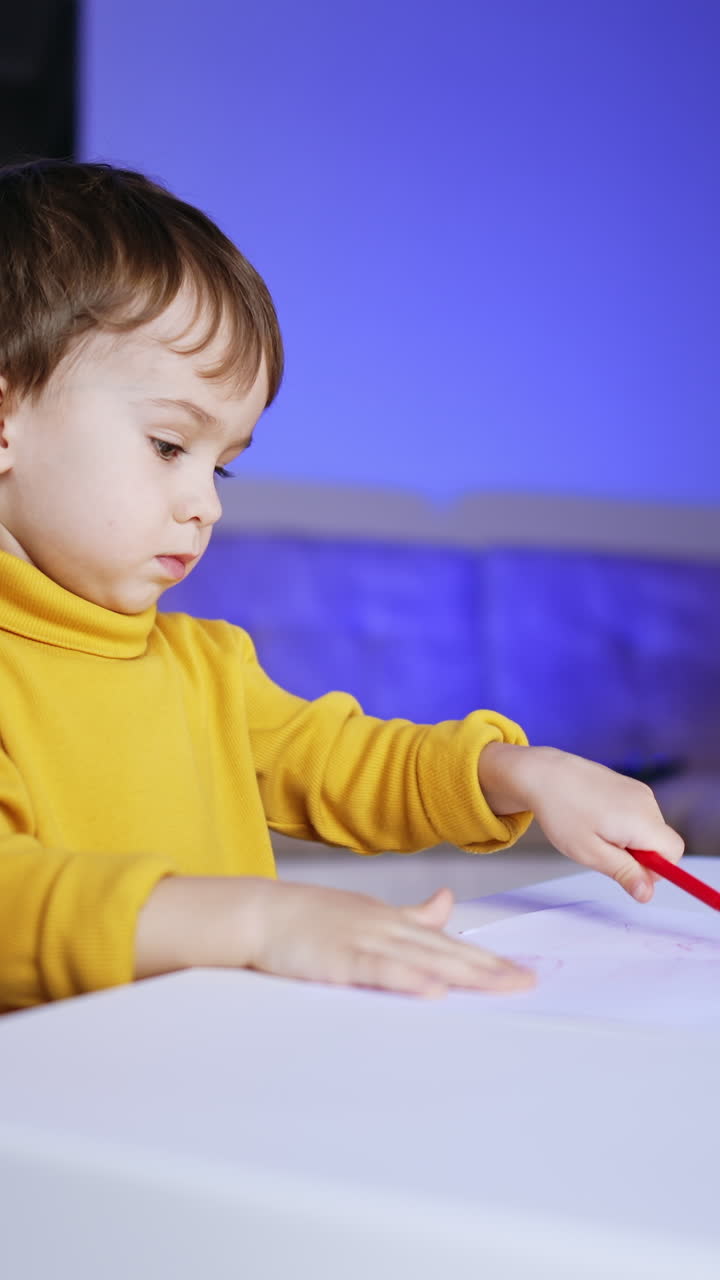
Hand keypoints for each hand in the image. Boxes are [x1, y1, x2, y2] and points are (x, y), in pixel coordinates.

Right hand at [242, 880, 535, 997]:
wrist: (262, 912)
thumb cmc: (312, 917)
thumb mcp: (370, 911)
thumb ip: (412, 914)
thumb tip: (447, 902)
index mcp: (396, 921)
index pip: (450, 944)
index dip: (488, 959)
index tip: (525, 973)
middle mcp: (388, 928)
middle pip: (447, 952)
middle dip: (490, 969)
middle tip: (530, 982)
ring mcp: (365, 942)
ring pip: (424, 960)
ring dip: (464, 973)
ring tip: (500, 986)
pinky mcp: (340, 959)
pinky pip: (379, 971)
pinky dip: (408, 980)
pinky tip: (434, 990)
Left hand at [478, 743, 683, 901]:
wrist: (545, 774)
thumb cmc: (563, 812)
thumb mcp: (591, 853)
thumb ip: (624, 873)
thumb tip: (647, 894)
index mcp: (641, 820)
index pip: (674, 853)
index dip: (656, 869)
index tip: (627, 870)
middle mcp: (647, 802)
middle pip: (661, 841)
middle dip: (639, 855)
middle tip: (603, 851)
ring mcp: (639, 791)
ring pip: (649, 829)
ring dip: (629, 840)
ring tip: (595, 832)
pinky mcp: (630, 786)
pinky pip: (638, 815)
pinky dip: (623, 824)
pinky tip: (597, 819)